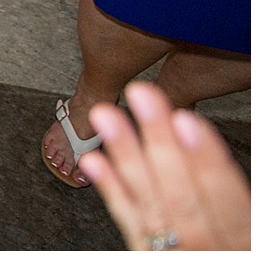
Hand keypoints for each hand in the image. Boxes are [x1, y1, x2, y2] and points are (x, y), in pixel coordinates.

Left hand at [79, 81, 250, 251]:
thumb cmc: (237, 238)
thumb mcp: (252, 223)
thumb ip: (232, 187)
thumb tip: (202, 135)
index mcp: (246, 241)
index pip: (229, 203)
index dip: (207, 161)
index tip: (186, 120)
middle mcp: (212, 251)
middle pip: (182, 198)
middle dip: (159, 143)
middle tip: (140, 95)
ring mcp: (177, 257)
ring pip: (150, 209)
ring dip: (126, 157)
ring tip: (106, 117)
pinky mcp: (148, 257)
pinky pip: (130, 226)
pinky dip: (112, 192)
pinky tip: (95, 161)